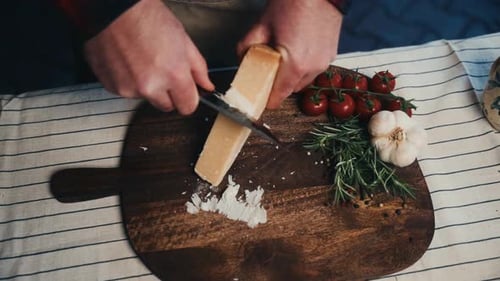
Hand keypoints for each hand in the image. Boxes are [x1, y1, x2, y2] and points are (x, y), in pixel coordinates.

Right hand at [84, 0, 213, 113]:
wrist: (113, 9)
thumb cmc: (146, 17)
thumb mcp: (183, 39)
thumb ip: (198, 68)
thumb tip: (206, 85)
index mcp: (174, 75)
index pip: (188, 107)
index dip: (188, 98)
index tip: (185, 91)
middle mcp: (151, 87)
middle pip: (167, 106)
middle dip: (168, 93)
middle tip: (162, 69)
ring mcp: (129, 89)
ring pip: (145, 98)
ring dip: (146, 86)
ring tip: (142, 60)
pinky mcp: (112, 87)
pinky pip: (126, 92)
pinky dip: (128, 81)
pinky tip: (128, 61)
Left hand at [237, 0, 342, 108]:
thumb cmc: (293, 3)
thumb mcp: (261, 26)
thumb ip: (247, 48)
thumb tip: (242, 61)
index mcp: (295, 65)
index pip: (278, 97)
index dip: (266, 99)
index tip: (260, 97)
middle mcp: (313, 67)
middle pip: (291, 90)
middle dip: (278, 84)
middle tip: (268, 71)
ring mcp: (324, 61)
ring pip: (303, 81)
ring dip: (292, 76)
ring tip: (284, 57)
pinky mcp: (331, 54)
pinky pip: (314, 69)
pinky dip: (304, 65)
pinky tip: (298, 49)